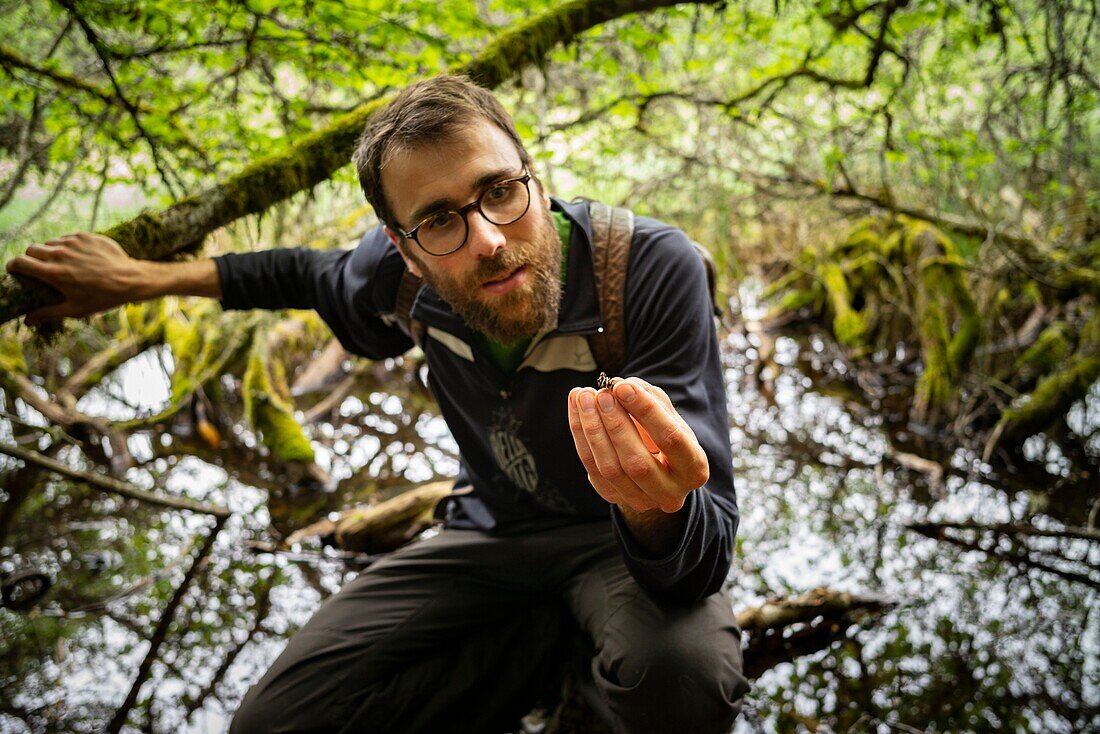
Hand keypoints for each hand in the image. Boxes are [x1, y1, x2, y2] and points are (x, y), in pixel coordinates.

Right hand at [6, 233, 152, 324]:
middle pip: (31, 249)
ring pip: (50, 242)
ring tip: (62, 263)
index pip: (20, 262)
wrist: (131, 279)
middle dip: (31, 258)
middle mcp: (60, 254)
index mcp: (53, 273)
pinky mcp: (85, 236)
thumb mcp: (75, 309)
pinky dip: (68, 246)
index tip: (15, 269)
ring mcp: (73, 242)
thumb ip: (48, 313)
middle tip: (39, 267)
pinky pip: (67, 238)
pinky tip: (78, 257)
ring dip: (51, 251)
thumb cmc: (103, 297)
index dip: (13, 265)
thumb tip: (26, 321)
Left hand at [567, 377, 709, 514]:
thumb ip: (647, 397)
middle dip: (615, 424)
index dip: (645, 411)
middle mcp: (670, 494)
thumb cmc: (665, 433)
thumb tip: (618, 385)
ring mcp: (641, 501)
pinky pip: (592, 469)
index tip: (622, 387)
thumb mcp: (667, 413)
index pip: (670, 439)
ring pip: (610, 469)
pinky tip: (577, 409)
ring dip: (592, 429)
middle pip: (637, 462)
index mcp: (694, 469)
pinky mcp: (614, 497)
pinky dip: (581, 436)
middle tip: (602, 394)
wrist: (657, 465)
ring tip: (584, 397)